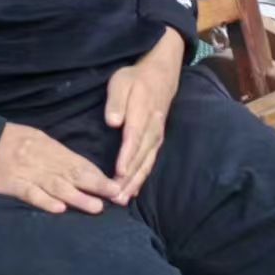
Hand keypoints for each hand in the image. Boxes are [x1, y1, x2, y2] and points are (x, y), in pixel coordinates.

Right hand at [0, 123, 120, 214]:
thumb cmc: (12, 140)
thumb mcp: (38, 140)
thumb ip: (59, 155)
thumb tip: (83, 169)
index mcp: (51, 148)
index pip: (80, 163)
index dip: (100, 175)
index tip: (119, 185)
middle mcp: (43, 161)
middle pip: (74, 173)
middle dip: (97, 185)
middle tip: (117, 195)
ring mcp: (28, 173)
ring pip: (56, 186)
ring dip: (77, 197)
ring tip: (96, 207)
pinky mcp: (12, 184)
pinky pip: (30, 193)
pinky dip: (44, 201)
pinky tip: (58, 209)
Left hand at [103, 27, 184, 205]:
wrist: (161, 75)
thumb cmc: (136, 78)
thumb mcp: (121, 82)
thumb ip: (116, 101)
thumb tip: (112, 122)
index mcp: (142, 113)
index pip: (134, 138)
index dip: (127, 156)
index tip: (118, 172)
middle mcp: (152, 129)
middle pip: (141, 157)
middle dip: (129, 178)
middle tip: (115, 196)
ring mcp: (157, 136)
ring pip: (147, 163)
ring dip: (135, 182)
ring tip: (122, 199)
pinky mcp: (157, 141)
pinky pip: (150, 162)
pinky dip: (142, 177)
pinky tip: (133, 190)